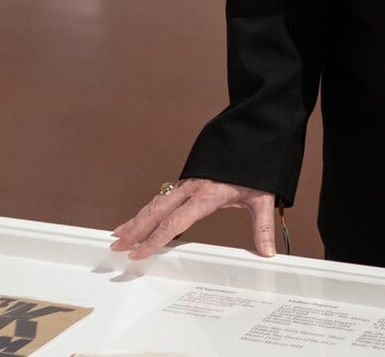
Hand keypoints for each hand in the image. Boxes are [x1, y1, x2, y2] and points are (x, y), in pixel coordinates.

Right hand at [110, 180, 281, 259]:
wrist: (255, 132)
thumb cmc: (258, 164)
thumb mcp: (262, 197)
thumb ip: (263, 226)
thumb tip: (268, 252)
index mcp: (207, 194)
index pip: (175, 222)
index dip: (154, 239)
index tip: (138, 252)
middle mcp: (192, 187)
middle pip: (157, 211)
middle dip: (135, 229)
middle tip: (116, 246)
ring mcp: (188, 182)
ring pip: (156, 203)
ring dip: (137, 219)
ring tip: (118, 234)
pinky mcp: (189, 180)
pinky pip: (164, 197)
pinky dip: (148, 209)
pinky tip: (140, 218)